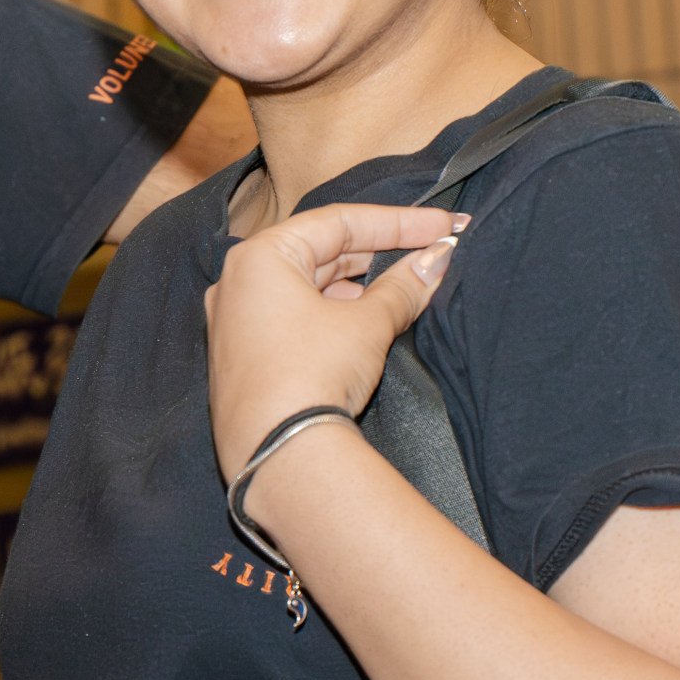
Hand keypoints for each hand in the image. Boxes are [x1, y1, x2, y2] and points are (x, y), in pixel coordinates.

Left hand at [205, 201, 467, 484]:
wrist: (278, 457)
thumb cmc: (313, 375)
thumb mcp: (367, 325)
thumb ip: (403, 286)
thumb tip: (436, 260)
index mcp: (259, 257)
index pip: (338, 222)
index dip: (398, 222)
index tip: (444, 225)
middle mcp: (237, 282)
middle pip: (320, 251)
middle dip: (379, 252)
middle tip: (431, 251)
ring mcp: (235, 322)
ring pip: (307, 286)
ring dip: (358, 285)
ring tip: (406, 287)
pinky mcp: (243, 357)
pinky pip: (292, 317)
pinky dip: (331, 313)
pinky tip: (366, 321)